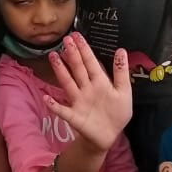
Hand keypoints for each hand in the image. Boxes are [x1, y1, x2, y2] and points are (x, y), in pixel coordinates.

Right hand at [45, 34, 132, 153]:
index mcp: (99, 82)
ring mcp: (78, 101)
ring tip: (53, 57)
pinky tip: (47, 98)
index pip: (90, 62)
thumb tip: (121, 50)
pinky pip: (62, 110)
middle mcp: (86, 88)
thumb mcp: (124, 91)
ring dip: (60, 71)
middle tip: (65, 39)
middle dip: (72, 54)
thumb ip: (121, 72)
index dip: (84, 49)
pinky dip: (54, 105)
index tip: (76, 35)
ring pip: (68, 83)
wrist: (110, 135)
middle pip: (77, 69)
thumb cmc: (117, 113)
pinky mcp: (74, 116)